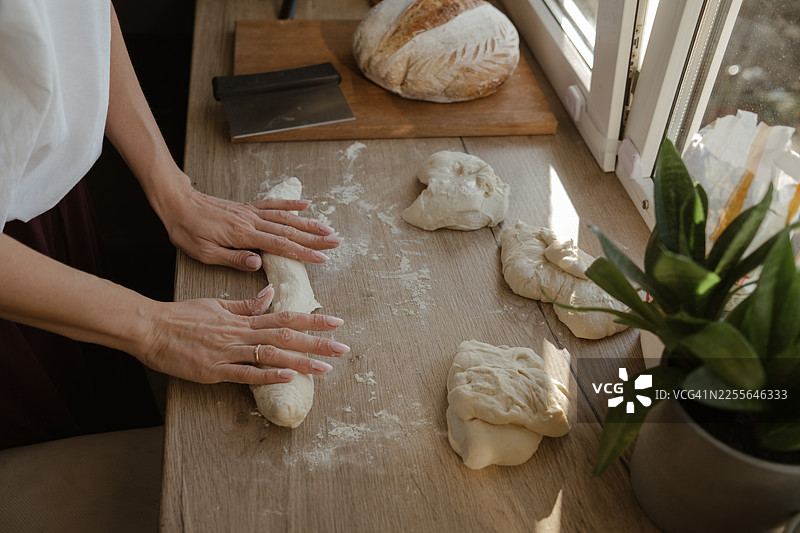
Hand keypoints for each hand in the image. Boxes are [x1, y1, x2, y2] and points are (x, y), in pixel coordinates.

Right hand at [139, 286, 348, 383]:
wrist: (151, 328)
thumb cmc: (183, 316)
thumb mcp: (217, 305)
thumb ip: (246, 305)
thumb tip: (269, 295)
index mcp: (243, 319)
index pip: (285, 317)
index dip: (312, 321)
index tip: (336, 322)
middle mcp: (241, 334)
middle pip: (286, 337)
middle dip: (317, 343)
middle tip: (343, 348)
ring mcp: (229, 353)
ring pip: (271, 355)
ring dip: (301, 361)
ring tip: (326, 367)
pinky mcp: (215, 371)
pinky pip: (245, 374)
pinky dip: (268, 375)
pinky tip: (288, 377)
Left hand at [159, 179, 341, 270]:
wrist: (176, 204)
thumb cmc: (188, 231)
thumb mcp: (204, 252)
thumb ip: (233, 258)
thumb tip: (258, 264)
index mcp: (243, 235)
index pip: (280, 245)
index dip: (303, 252)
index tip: (322, 258)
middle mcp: (251, 220)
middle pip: (290, 230)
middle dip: (315, 238)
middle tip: (336, 242)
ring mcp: (251, 212)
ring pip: (286, 217)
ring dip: (309, 223)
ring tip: (328, 229)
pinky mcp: (247, 207)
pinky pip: (273, 204)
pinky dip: (291, 204)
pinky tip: (306, 204)